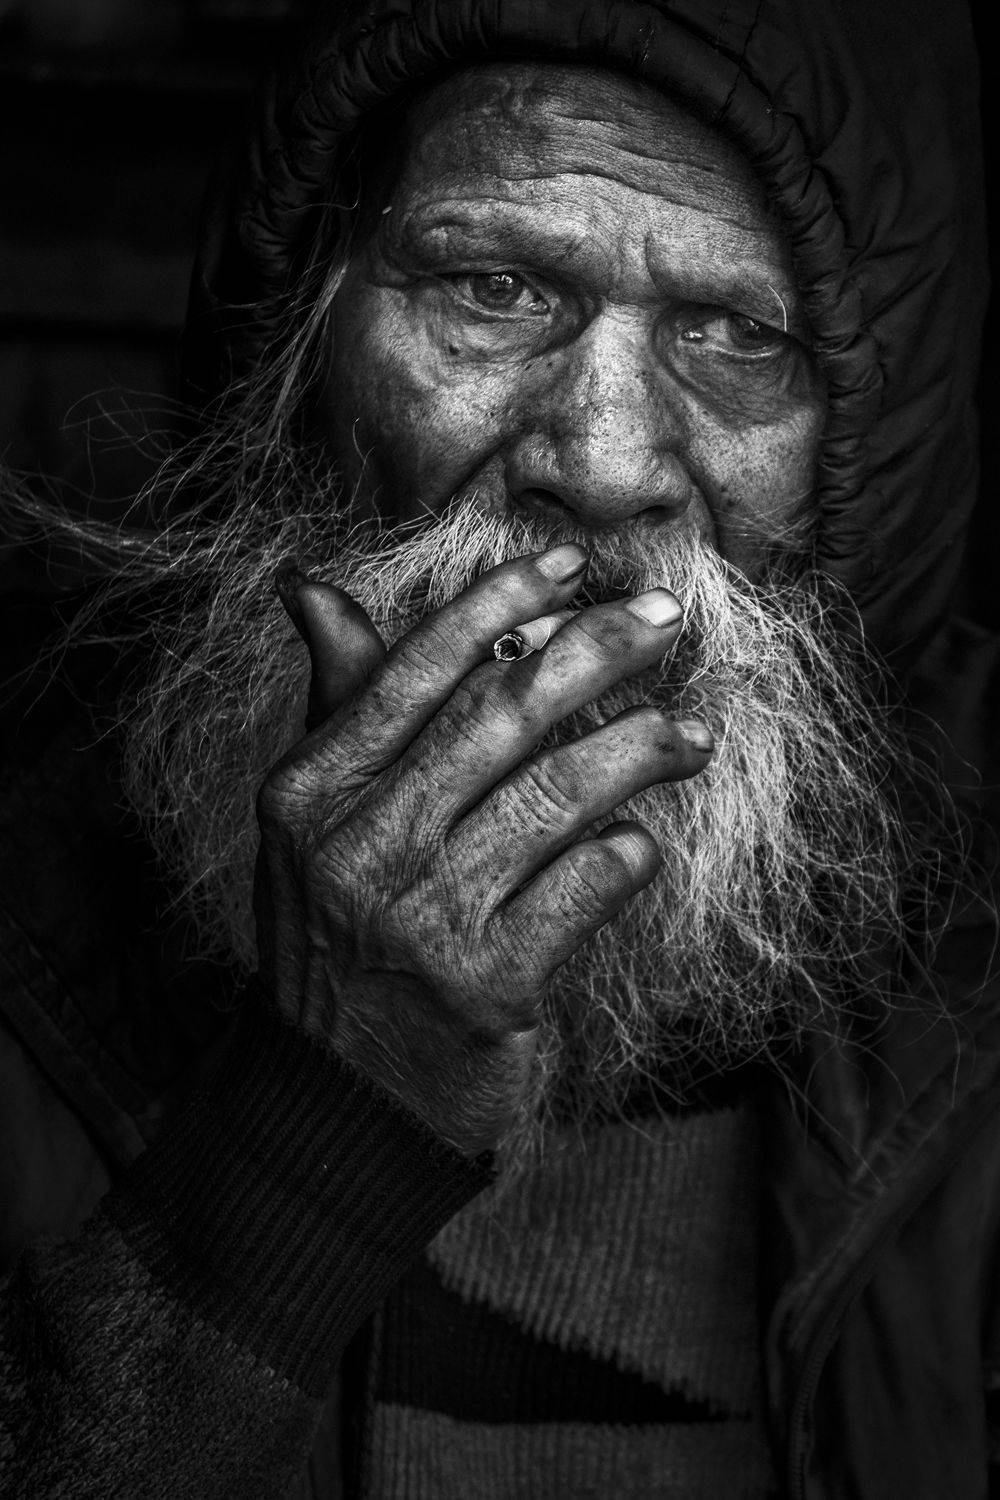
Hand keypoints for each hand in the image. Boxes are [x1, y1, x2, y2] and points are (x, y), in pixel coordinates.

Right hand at [255, 544, 712, 1152]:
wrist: (336, 1097)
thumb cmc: (337, 937)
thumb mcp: (312, 825)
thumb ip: (338, 706)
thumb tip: (313, 585)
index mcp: (310, 792)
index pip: (416, 670)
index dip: (501, 605)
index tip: (573, 563)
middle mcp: (358, 847)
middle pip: (501, 714)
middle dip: (597, 650)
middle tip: (666, 618)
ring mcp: (423, 919)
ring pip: (557, 794)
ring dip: (640, 748)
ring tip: (693, 732)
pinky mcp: (488, 986)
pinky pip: (585, 888)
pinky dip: (626, 855)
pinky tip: (640, 843)